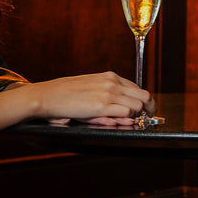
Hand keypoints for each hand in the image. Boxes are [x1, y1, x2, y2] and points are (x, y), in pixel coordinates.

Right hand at [0, 72, 152, 127]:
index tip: (146, 110)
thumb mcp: (92, 85)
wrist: (47, 95)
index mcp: (110, 76)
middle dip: (149, 109)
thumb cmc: (67, 93)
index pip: (138, 88)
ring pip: (138, 106)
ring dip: (137, 116)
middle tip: (147, 118)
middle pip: (144, 96)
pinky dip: (127, 120)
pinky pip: (126, 114)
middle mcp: (112, 83)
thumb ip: (109, 90)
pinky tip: (121, 121)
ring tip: (132, 121)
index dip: (144, 101)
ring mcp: (108, 94)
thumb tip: (126, 103)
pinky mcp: (101, 106)